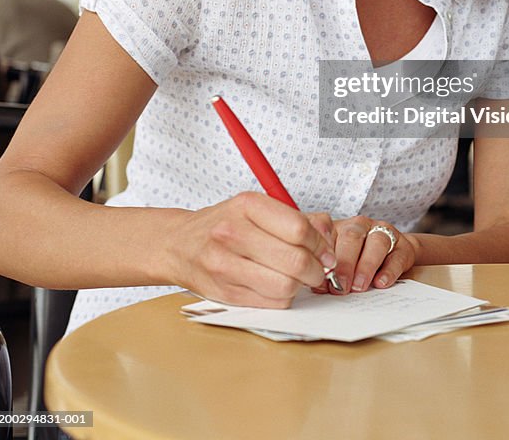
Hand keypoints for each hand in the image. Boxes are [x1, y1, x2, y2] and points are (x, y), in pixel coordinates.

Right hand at [165, 192, 337, 307]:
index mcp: (247, 206)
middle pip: (295, 261)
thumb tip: (329, 238)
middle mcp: (233, 233)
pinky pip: (271, 303)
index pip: (298, 229)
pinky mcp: (225, 293)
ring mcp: (225, 265)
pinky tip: (279, 286)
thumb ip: (296, 219)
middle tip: (320, 269)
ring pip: (285, 286)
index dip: (321, 244)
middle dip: (317, 269)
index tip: (326, 251)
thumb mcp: (256, 209)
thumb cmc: (224, 224)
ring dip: (301, 286)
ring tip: (298, 278)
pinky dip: (284, 298)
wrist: (179, 245)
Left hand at [313, 215, 417, 294]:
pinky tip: (380, 283)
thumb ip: (328, 270)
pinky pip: (397, 256)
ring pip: (377, 242)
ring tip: (358, 286)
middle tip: (340, 286)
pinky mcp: (403, 247)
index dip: (322, 253)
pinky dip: (389, 271)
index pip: (328, 233)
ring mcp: (384, 233)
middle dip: (344, 263)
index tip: (318, 274)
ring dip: (366, 266)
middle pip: (351, 237)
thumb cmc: (359, 259)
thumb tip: (317, 284)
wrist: (394, 253)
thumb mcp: (339, 260)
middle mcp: (361, 226)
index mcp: (341, 227)